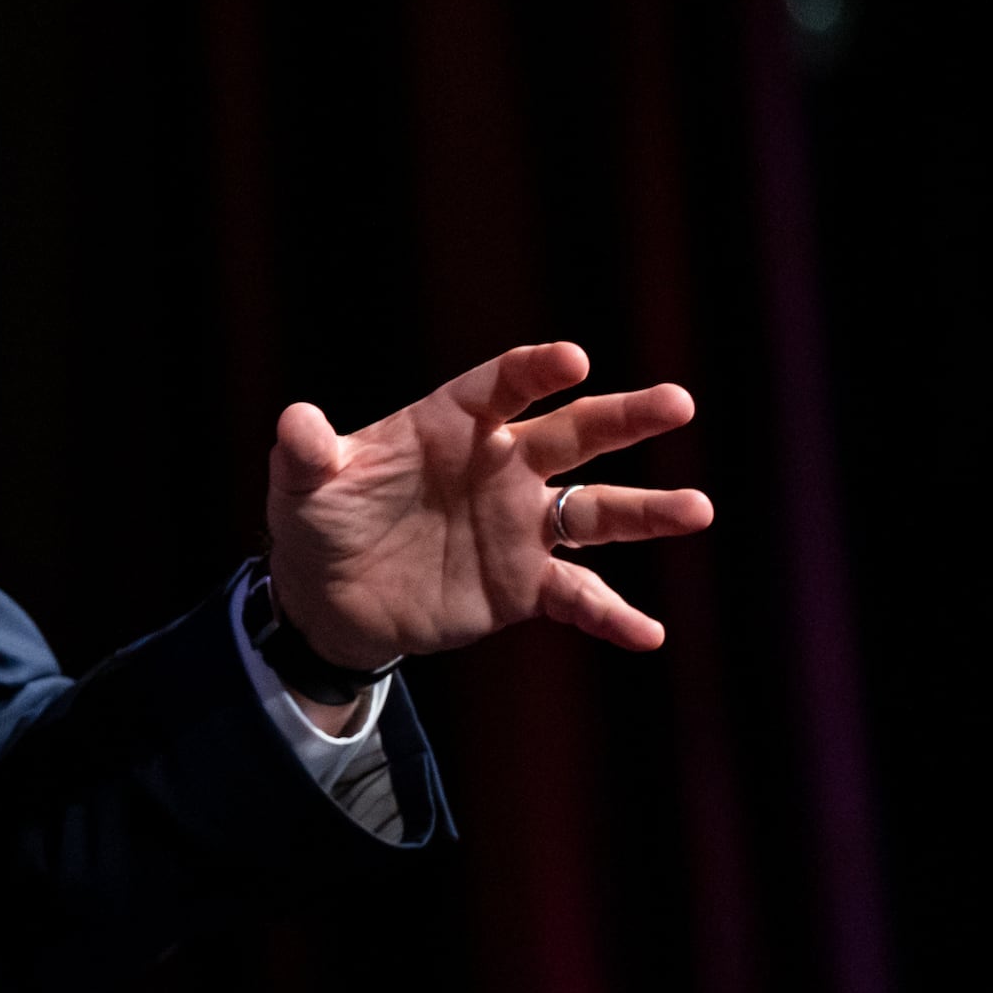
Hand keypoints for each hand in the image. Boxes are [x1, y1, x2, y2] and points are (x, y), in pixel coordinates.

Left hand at [264, 342, 712, 672]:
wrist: (328, 598)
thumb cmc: (320, 520)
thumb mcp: (301, 484)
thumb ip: (305, 451)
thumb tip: (297, 424)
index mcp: (452, 425)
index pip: (502, 386)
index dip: (535, 370)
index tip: (572, 359)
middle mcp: (502, 467)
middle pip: (574, 433)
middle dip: (624, 417)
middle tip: (677, 401)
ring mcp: (520, 526)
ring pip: (597, 510)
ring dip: (647, 511)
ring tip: (696, 509)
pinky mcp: (525, 586)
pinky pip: (578, 597)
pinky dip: (611, 614)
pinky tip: (648, 632)